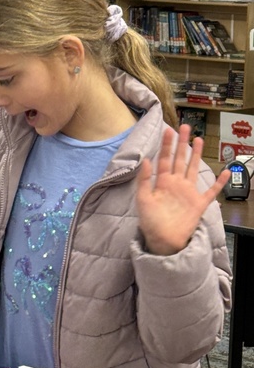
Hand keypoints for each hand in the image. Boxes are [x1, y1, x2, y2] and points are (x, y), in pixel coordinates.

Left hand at [136, 124, 229, 255]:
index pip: (165, 159)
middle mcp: (176, 184)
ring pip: (193, 169)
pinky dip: (219, 182)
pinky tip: (225, 172)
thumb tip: (146, 160)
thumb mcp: (143, 200)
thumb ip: (144, 180)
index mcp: (162, 182)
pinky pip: (211, 191)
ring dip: (196, 155)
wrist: (163, 240)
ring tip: (198, 140)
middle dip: (182, 144)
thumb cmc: (150, 222)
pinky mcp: (199, 203)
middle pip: (180, 159)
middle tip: (185, 127)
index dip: (167, 145)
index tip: (168, 130)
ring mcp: (188, 192)